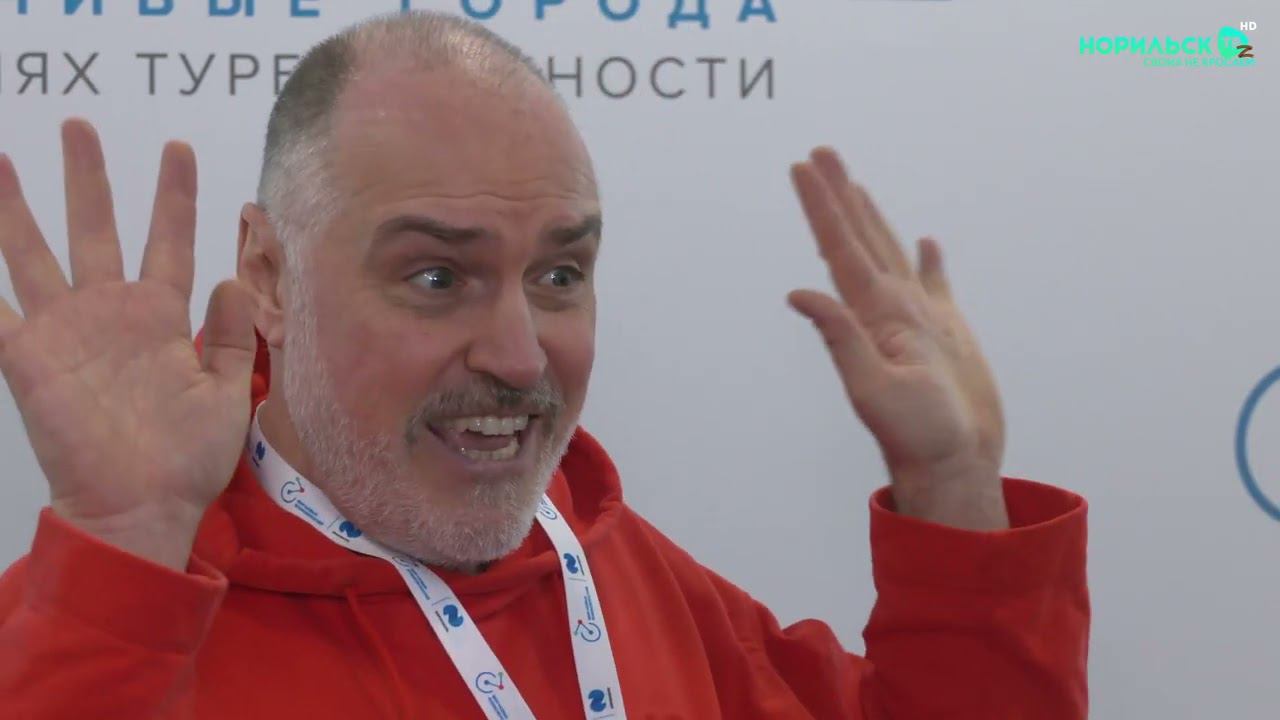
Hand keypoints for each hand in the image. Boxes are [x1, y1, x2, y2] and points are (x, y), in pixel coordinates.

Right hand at [0, 119, 256, 568]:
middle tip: (78, 124)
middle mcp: (110, 314)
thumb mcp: (228, 394)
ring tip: (2, 161)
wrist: (143, 508)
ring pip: (35, 255)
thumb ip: (234, 337)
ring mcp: (66, 334)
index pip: (169, 241)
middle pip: (96, 229)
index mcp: (161, 318)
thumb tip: (232, 281)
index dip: (174, 196)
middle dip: (88, 178)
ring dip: (15, 210)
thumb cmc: (189, 459)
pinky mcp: (30, 361)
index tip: (178, 147)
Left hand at [788, 148, 1007, 530]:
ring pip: (891, 254)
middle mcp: (889, 310)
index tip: (803, 166)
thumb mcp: (874, 389)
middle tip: (819, 153)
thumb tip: (798, 293)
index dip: (821, 206)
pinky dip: (929, 262)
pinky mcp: (948, 335)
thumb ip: (841, 338)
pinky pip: (936, 286)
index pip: (839, 248)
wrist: (956, 467)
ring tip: (855, 184)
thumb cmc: (919, 436)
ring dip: (870, 218)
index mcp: (873, 315)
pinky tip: (923, 245)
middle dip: (838, 196)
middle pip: (858, 240)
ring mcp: (918, 320)